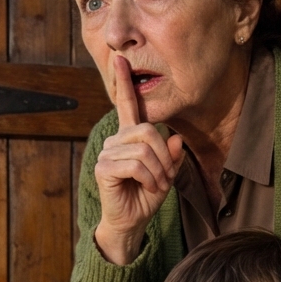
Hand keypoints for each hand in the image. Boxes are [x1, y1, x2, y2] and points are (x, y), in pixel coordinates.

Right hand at [93, 54, 184, 263]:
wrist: (131, 222)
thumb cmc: (145, 196)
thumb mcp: (167, 174)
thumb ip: (172, 156)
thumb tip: (176, 140)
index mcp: (130, 137)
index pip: (127, 105)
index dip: (125, 82)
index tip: (120, 59)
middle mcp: (116, 140)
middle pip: (148, 131)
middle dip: (164, 156)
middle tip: (165, 177)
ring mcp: (107, 153)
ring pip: (144, 149)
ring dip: (158, 171)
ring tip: (156, 184)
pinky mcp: (104, 168)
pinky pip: (135, 164)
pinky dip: (149, 177)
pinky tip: (147, 187)